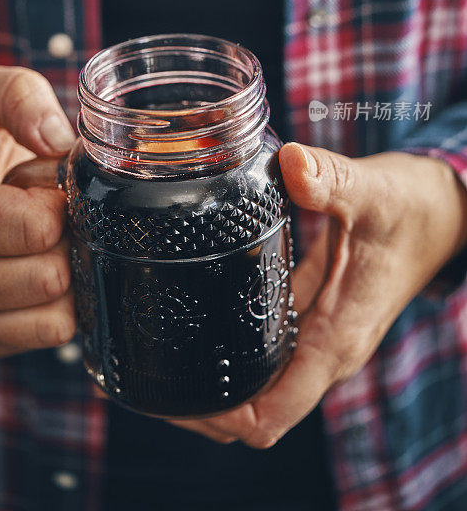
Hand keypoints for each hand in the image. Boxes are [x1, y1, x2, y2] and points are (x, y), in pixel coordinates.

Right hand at [0, 65, 76, 357]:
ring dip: (65, 267)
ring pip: (55, 310)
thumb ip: (17, 98)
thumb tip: (55, 140)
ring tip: (39, 239)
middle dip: (65, 235)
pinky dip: (66, 300)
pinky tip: (41, 266)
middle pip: (50, 274)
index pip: (34, 229)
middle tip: (45, 211)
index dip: (57, 201)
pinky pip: (56, 332)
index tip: (44, 184)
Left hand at [172, 142, 466, 447]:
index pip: (272, 414)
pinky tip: (201, 323)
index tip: (172, 398)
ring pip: (260, 383)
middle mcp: (327, 348)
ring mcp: (321, 334)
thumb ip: (331, 180)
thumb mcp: (372, 191)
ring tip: (157, 357)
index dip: (220, 418)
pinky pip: (268, 350)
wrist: (440, 211)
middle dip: (202, 406)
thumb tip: (293, 164)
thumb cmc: (413, 208)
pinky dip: (234, 351)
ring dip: (215, 382)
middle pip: (256, 410)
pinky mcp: (316, 315)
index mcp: (338, 337)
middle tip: (145, 378)